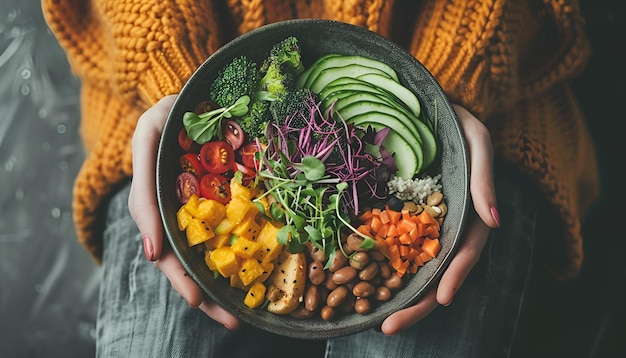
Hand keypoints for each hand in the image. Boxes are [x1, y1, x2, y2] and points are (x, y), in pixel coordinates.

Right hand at [128, 95, 239, 329]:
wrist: (193, 100)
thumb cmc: (166, 117)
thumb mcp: (147, 138)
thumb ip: (145, 190)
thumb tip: (155, 253)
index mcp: (157, 205)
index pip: (167, 252)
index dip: (180, 275)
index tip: (196, 298)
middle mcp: (179, 213)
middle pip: (191, 263)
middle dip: (208, 293)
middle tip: (232, 319)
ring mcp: (202, 209)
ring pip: (212, 254)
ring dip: (226, 285)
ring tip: (245, 312)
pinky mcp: (226, 201)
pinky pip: (235, 230)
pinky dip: (245, 254)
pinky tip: (260, 275)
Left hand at [380, 104, 499, 334]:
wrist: (428, 104)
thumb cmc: (458, 120)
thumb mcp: (477, 142)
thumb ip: (484, 179)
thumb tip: (496, 221)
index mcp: (466, 211)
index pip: (465, 250)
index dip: (456, 276)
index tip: (441, 299)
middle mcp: (443, 223)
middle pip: (434, 271)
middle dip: (415, 303)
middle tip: (388, 327)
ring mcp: (419, 222)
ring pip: (410, 267)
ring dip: (395, 296)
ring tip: (372, 319)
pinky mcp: (396, 215)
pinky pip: (388, 245)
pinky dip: (378, 268)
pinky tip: (358, 285)